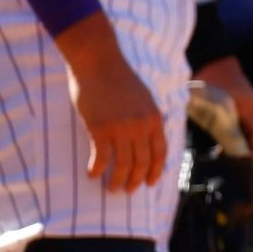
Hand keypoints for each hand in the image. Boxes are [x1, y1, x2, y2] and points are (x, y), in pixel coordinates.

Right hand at [55, 12, 168, 191]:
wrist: (100, 62)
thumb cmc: (119, 79)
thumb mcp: (144, 98)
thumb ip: (148, 118)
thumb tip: (148, 140)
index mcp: (155, 117)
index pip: (160, 152)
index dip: (155, 170)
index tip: (150, 183)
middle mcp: (141, 125)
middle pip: (142, 162)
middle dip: (135, 180)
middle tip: (128, 190)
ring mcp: (121, 128)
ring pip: (122, 166)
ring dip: (116, 181)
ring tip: (111, 188)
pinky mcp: (101, 129)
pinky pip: (101, 159)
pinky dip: (97, 170)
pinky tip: (92, 174)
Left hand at [192, 55, 252, 158]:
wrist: (210, 62)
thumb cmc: (217, 84)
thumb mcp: (223, 110)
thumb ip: (230, 133)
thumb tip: (234, 157)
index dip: (248, 161)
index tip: (230, 168)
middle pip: (252, 147)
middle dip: (237, 157)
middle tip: (218, 164)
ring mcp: (244, 115)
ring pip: (242, 141)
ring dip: (229, 148)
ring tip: (212, 156)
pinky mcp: (234, 113)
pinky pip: (234, 132)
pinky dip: (224, 139)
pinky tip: (209, 142)